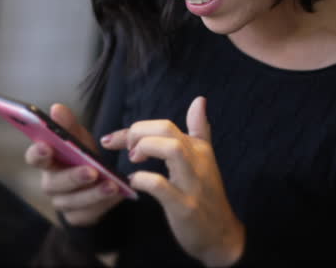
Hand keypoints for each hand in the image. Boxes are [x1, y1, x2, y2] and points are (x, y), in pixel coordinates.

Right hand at [24, 103, 124, 225]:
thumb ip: (68, 125)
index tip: (46, 146)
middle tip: (91, 171)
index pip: (34, 158)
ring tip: (111, 185)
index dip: (38, 153)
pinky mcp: (76, 217)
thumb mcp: (79, 138)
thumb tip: (56, 108)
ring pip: (73, 201)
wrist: (97, 182)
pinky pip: (88, 214)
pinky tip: (117, 195)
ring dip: (93, 193)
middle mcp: (50, 183)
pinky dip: (103, 205)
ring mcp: (62, 202)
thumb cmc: (82, 156)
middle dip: (73, 177)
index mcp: (47, 161)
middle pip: (54, 183)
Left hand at [101, 96, 244, 266]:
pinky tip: (135, 183)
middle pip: (166, 129)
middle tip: (127, 152)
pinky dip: (143, 180)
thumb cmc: (206, 196)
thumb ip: (200, 130)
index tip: (113, 139)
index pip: (166, 124)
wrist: (221, 235)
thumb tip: (199, 100)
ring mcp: (192, 183)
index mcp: (199, 148)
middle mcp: (198, 160)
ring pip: (171, 149)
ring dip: (145, 149)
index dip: (136, 127)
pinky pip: (160, 185)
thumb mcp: (204, 159)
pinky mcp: (185, 206)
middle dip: (138, 133)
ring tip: (134, 161)